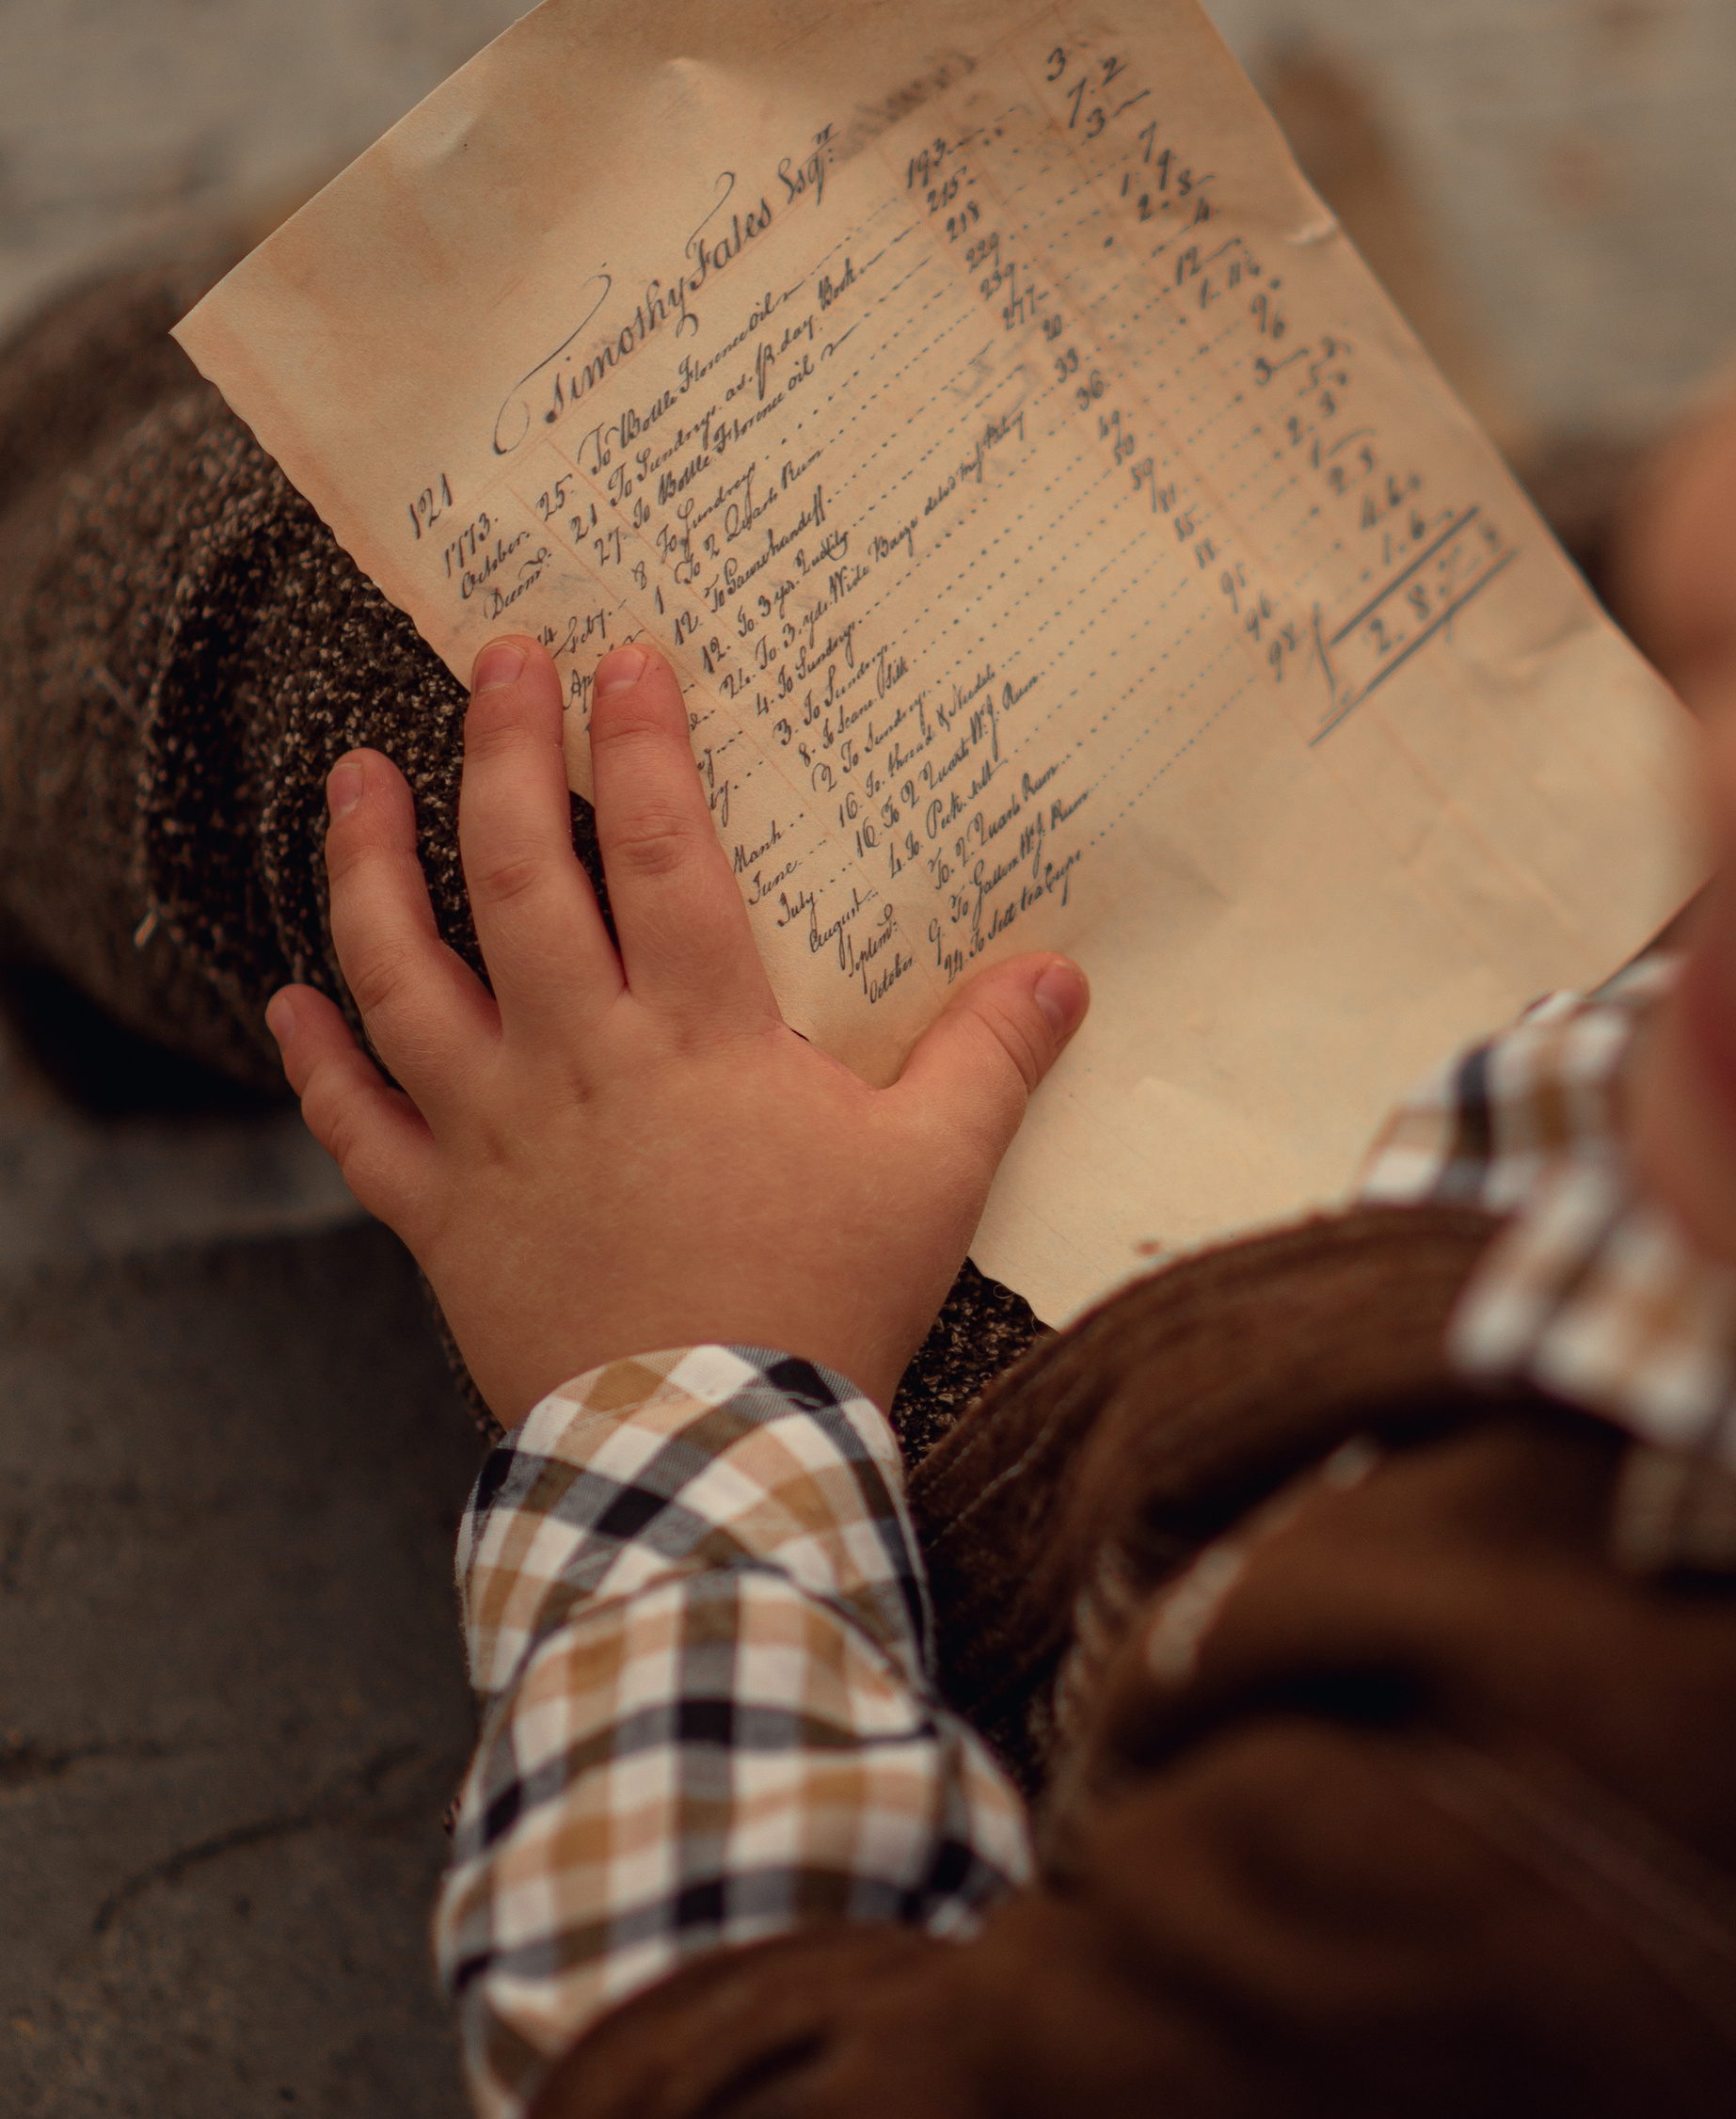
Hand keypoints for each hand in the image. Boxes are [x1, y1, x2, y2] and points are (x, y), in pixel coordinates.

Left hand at [265, 637, 1087, 1422]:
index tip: (623, 660)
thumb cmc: (824, 1306)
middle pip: (515, 876)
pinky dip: (320, 1060)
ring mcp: (494, 1136)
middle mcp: (579, 1060)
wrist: (713, 1457)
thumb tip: (1061, 970)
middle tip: (494, 660)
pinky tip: (290, 996)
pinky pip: (359, 1127)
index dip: (639, 744)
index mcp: (699, 1034)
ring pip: (404, 975)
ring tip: (358, 778)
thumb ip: (990, 1060)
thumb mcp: (933, 1175)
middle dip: (499, 750)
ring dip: (370, 866)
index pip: (659, 850)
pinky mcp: (442, 1219)